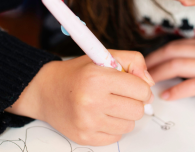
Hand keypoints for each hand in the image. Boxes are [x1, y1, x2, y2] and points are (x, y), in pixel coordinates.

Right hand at [7, 50, 154, 145]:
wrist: (45, 91)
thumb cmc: (78, 73)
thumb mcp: (104, 56)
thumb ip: (133, 61)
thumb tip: (149, 82)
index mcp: (97, 78)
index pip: (141, 89)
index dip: (142, 87)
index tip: (135, 86)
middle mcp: (91, 101)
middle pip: (138, 110)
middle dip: (135, 102)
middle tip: (122, 95)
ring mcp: (87, 122)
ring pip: (129, 125)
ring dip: (124, 115)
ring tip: (110, 105)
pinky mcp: (85, 137)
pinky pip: (116, 137)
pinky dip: (114, 127)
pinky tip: (102, 115)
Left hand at [145, 39, 194, 107]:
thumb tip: (182, 66)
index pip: (175, 45)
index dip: (157, 53)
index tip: (145, 63)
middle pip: (171, 52)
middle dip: (152, 63)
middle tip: (139, 74)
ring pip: (178, 65)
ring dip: (158, 75)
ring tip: (147, 85)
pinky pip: (193, 85)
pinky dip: (177, 90)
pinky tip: (168, 96)